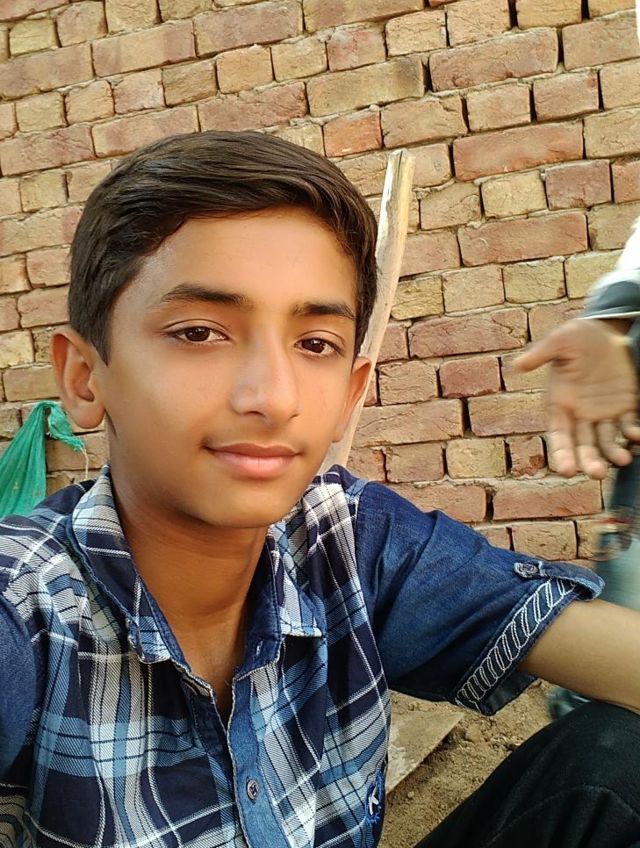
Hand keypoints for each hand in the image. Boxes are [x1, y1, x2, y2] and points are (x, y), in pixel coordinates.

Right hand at [515, 318, 639, 478]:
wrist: (605, 329)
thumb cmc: (577, 335)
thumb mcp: (559, 340)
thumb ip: (541, 354)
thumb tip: (518, 365)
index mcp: (560, 403)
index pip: (559, 435)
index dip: (561, 453)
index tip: (566, 471)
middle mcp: (580, 414)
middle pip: (583, 446)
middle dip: (589, 461)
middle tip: (596, 473)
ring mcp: (603, 413)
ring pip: (607, 442)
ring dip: (613, 454)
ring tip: (623, 460)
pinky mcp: (624, 406)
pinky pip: (629, 425)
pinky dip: (633, 433)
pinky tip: (637, 436)